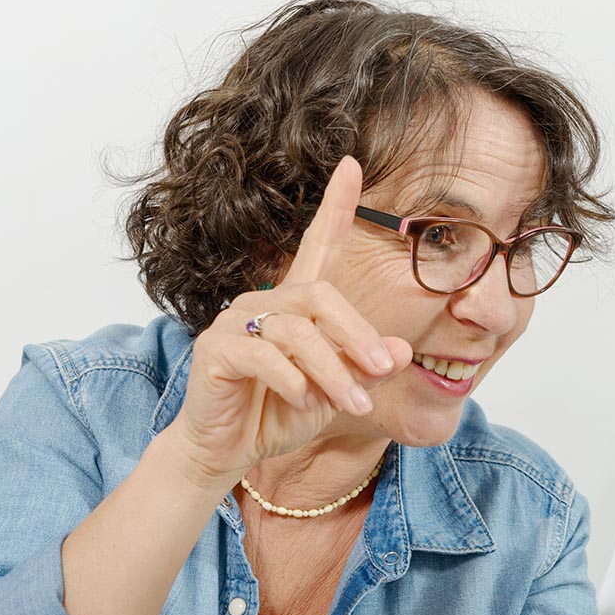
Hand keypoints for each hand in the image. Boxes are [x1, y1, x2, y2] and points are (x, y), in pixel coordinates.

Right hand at [167, 156, 413, 485]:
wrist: (232, 451)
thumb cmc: (282, 414)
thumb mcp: (337, 392)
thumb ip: (365, 368)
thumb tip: (399, 350)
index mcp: (297, 305)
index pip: (319, 245)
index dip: (335, 206)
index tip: (351, 163)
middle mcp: (265, 302)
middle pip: (320, 296)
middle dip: (357, 335)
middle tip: (381, 372)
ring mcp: (236, 322)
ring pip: (296, 330)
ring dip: (332, 370)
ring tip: (353, 405)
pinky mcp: (215, 349)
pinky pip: (262, 354)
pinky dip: (292, 378)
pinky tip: (304, 400)